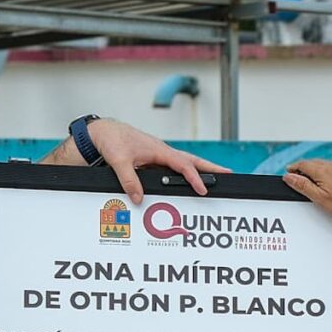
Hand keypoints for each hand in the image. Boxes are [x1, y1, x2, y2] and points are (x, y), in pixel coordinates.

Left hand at [36, 116, 226, 204]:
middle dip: (211, 167)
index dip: (194, 177)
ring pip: (185, 164)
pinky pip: (174, 169)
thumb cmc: (113, 140)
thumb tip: (139, 198)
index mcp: (159, 150)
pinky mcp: (155, 161)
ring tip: (216, 178)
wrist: (103, 133)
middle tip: (229, 174)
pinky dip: (186, 174)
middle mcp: (163, 152)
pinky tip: (189, 182)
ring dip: (201, 170)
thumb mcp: (119, 161)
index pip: (183, 165)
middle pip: (193, 160)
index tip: (203, 189)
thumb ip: (129, 180)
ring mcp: (160, 156)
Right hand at [283, 159, 331, 227]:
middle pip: (316, 163)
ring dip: (322, 171)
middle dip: (307, 169)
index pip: (303, 165)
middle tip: (301, 176)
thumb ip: (303, 186)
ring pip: (329, 165)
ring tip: (320, 182)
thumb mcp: (320, 198)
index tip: (290, 170)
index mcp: (324, 172)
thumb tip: (289, 177)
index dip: (294, 167)